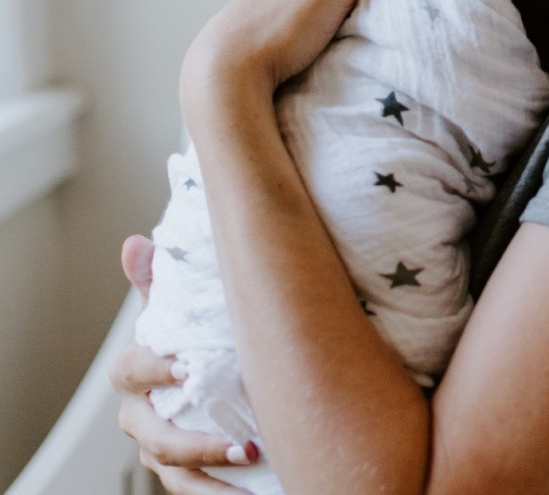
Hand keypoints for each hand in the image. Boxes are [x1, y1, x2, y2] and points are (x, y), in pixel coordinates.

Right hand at [112, 236, 257, 492]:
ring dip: (209, 473)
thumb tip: (135, 243)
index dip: (154, 369)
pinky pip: (191, 488)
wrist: (197, 367)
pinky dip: (217, 492)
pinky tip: (251, 489)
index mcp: (135, 371)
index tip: (187, 368)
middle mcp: (141, 414)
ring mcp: (158, 445)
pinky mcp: (179, 468)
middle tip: (238, 440)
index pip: (131, 371)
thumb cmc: (185, 332)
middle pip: (152, 434)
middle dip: (192, 441)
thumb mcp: (173, 305)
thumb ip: (156, 279)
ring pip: (171, 468)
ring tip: (253, 463)